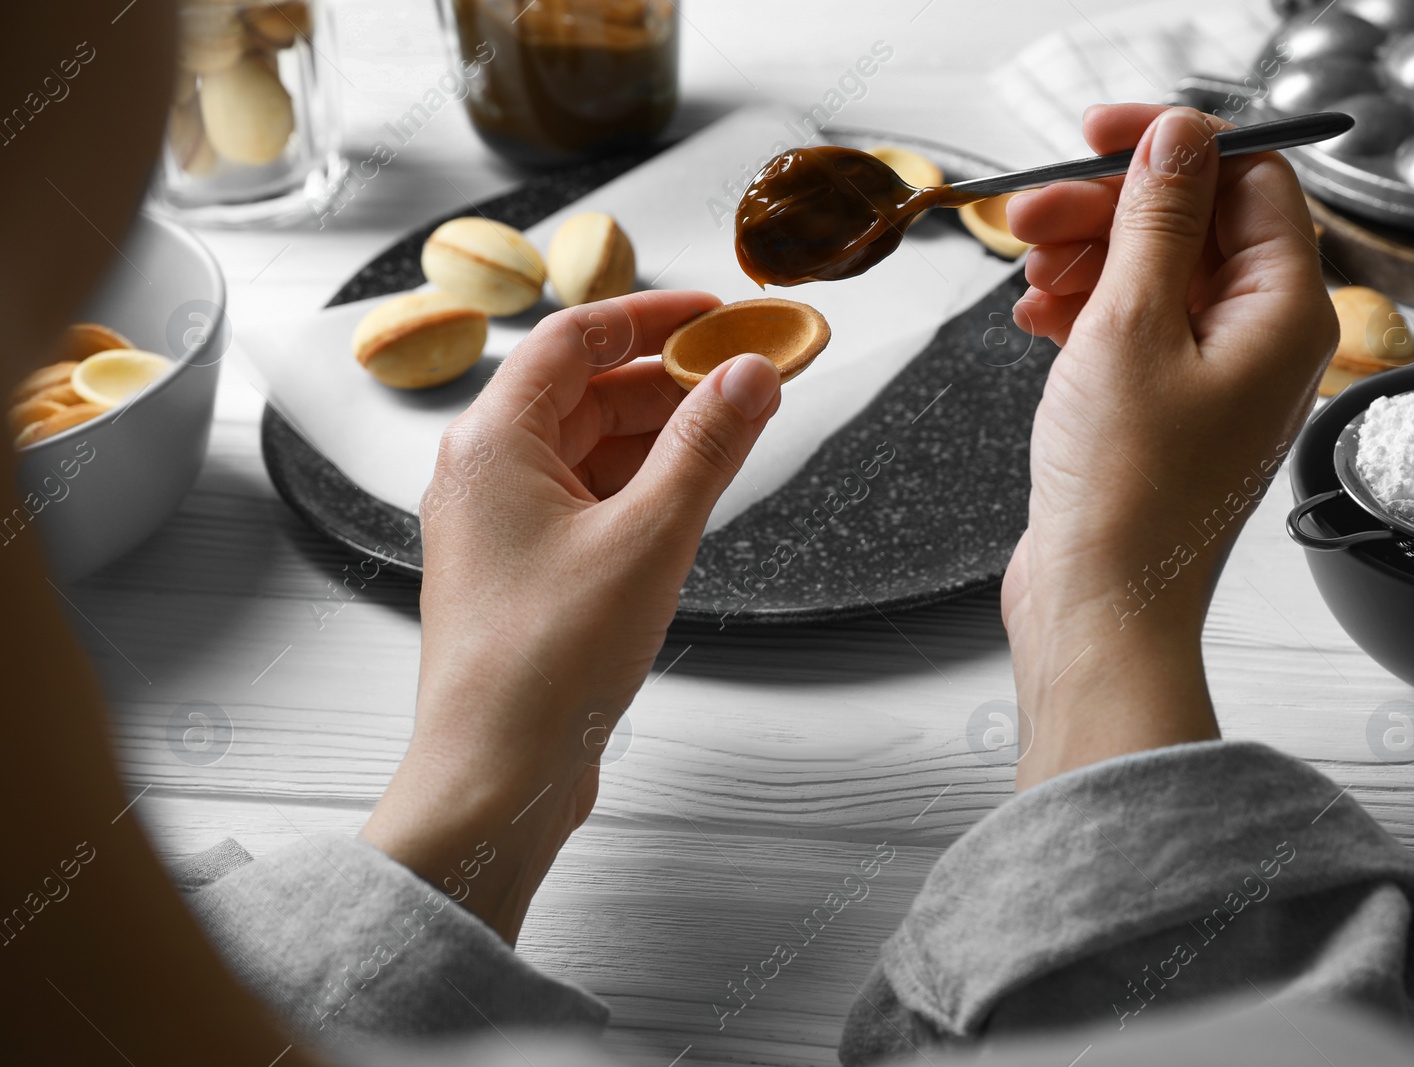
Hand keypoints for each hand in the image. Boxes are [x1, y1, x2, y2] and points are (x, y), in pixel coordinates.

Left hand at [362, 291, 781, 939]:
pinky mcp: (523, 570)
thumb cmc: (546, 663)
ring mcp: (501, 524)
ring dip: (661, 437)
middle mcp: (484, 473)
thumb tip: (751, 375)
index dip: (651, 316)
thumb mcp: (649, 538)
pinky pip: (588, 499)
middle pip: (586, 393)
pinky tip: (692, 494)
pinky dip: (641, 487)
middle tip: (748, 379)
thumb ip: (707, 447)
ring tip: (736, 434)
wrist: (495, 775)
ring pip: (591, 450)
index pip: (574, 339)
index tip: (718, 313)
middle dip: (669, 382)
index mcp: (492, 442)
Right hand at [1001, 105, 1337, 788]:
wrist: (1099, 607)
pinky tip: (1035, 319)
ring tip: (1025, 274)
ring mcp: (1214, 380)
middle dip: (1108, 210)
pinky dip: (1084, 312)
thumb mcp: (1129, 328)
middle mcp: (1261, 343)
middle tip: (1028, 215)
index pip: (1248, 182)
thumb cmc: (1126, 491)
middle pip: (1193, 227)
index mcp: (1283, 313)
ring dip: (1087, 259)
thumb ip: (1155, 222)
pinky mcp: (1167, 412)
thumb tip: (1178, 138)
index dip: (1172, 148)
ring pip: (1154, 277)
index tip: (1096, 139)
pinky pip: (1133, 331)